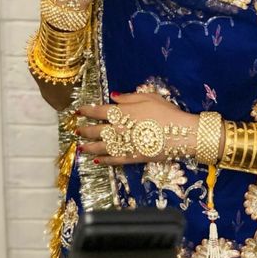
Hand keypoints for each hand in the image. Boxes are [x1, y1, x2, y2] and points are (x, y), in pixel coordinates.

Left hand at [76, 93, 199, 164]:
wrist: (180, 134)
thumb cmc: (165, 112)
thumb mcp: (148, 97)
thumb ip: (128, 97)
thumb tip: (113, 96)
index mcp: (121, 112)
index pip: (98, 111)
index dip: (86, 111)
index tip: (78, 112)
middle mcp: (118, 129)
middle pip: (96, 130)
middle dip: (84, 130)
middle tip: (76, 130)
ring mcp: (123, 145)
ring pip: (100, 147)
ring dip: (88, 147)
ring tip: (80, 147)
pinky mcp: (130, 158)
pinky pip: (113, 160)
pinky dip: (103, 160)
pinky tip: (97, 161)